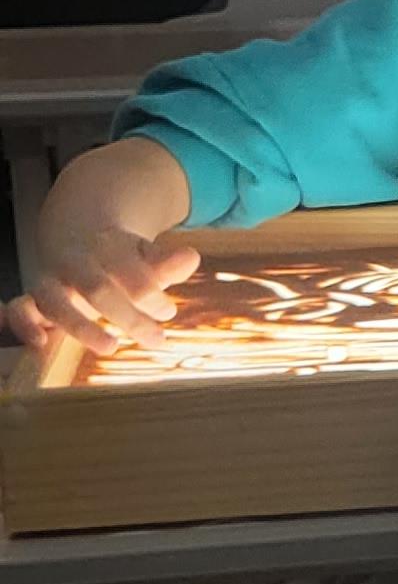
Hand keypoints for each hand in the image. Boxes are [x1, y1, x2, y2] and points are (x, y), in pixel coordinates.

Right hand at [11, 226, 199, 358]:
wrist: (76, 236)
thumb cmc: (119, 258)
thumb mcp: (144, 256)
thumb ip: (166, 263)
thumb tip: (191, 258)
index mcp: (106, 248)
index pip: (129, 271)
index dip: (151, 293)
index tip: (168, 312)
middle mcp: (75, 264)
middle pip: (98, 288)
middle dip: (129, 316)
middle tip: (158, 340)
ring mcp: (51, 282)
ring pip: (56, 300)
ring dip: (81, 326)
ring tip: (110, 347)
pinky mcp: (34, 301)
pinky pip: (19, 309)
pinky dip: (23, 324)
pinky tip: (40, 343)